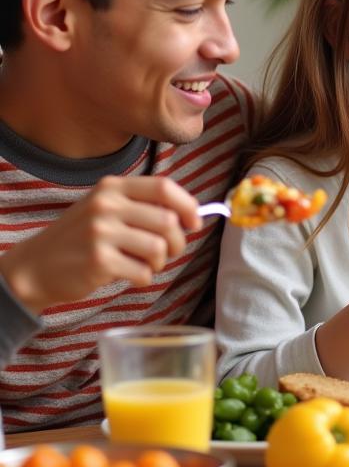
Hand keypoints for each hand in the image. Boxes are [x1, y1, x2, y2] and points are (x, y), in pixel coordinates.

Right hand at [0, 176, 199, 312]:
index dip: (188, 206)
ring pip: (159, 247)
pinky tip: (128, 276)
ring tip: (144, 264)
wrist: (35, 267)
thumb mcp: (106, 209)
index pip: (164, 187)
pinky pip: (143, 272)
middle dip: (176, 242)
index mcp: (112, 187)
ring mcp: (101, 232)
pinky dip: (143, 279)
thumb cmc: (82, 238)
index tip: (195, 223)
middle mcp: (106, 205)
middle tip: (166, 253)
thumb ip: (142, 206)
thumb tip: (193, 216)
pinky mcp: (99, 261)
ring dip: (159, 262)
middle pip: (168, 220)